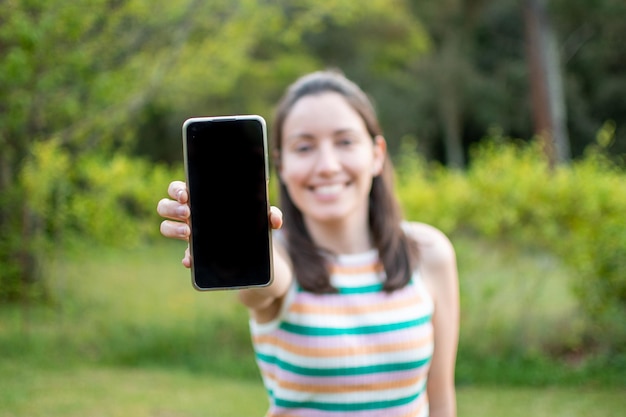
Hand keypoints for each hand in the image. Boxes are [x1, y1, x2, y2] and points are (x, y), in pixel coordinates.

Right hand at [156, 180, 283, 267]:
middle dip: (172, 208)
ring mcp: (189, 234)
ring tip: (187, 232)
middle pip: (165, 205)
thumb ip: (270, 214)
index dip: (177, 189)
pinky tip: (191, 260)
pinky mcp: (195, 254)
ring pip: (165, 227)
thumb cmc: (252, 223)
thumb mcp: (262, 218)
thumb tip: (275, 219)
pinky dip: (186, 257)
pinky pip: (183, 255)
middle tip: (187, 212)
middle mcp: (190, 215)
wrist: (253, 251)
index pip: (179, 188)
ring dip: (172, 228)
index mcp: (201, 199)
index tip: (186, 195)